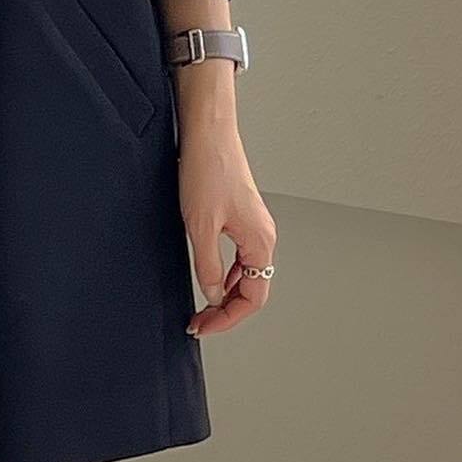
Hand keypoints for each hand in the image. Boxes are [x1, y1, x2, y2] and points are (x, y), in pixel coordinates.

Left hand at [175, 64, 276, 337]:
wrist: (208, 133)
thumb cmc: (207, 171)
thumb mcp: (200, 227)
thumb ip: (208, 267)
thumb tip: (214, 295)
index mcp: (260, 242)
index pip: (254, 297)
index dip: (228, 318)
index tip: (203, 327)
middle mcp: (263, 237)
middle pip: (254, 290)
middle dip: (227, 311)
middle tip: (198, 323)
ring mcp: (254, 227)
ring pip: (247, 275)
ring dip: (226, 295)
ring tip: (201, 307)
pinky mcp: (242, 218)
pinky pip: (240, 258)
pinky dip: (226, 275)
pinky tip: (208, 278)